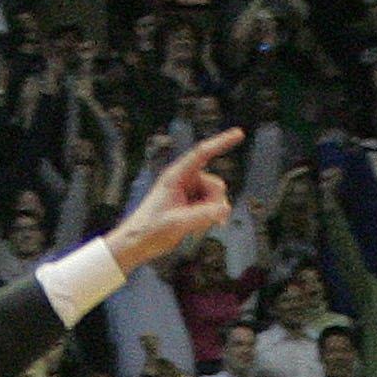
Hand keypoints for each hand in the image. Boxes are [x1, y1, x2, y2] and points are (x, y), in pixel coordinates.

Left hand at [107, 127, 243, 273]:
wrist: (138, 243)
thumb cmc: (150, 229)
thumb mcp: (177, 223)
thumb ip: (202, 215)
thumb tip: (225, 208)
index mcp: (175, 176)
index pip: (202, 154)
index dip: (221, 142)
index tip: (239, 133)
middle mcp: (184, 181)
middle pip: (215, 184)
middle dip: (215, 202)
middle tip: (203, 219)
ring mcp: (189, 193)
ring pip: (216, 198)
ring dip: (212, 213)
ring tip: (194, 225)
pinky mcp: (192, 205)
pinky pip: (212, 207)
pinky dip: (210, 217)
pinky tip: (199, 227)